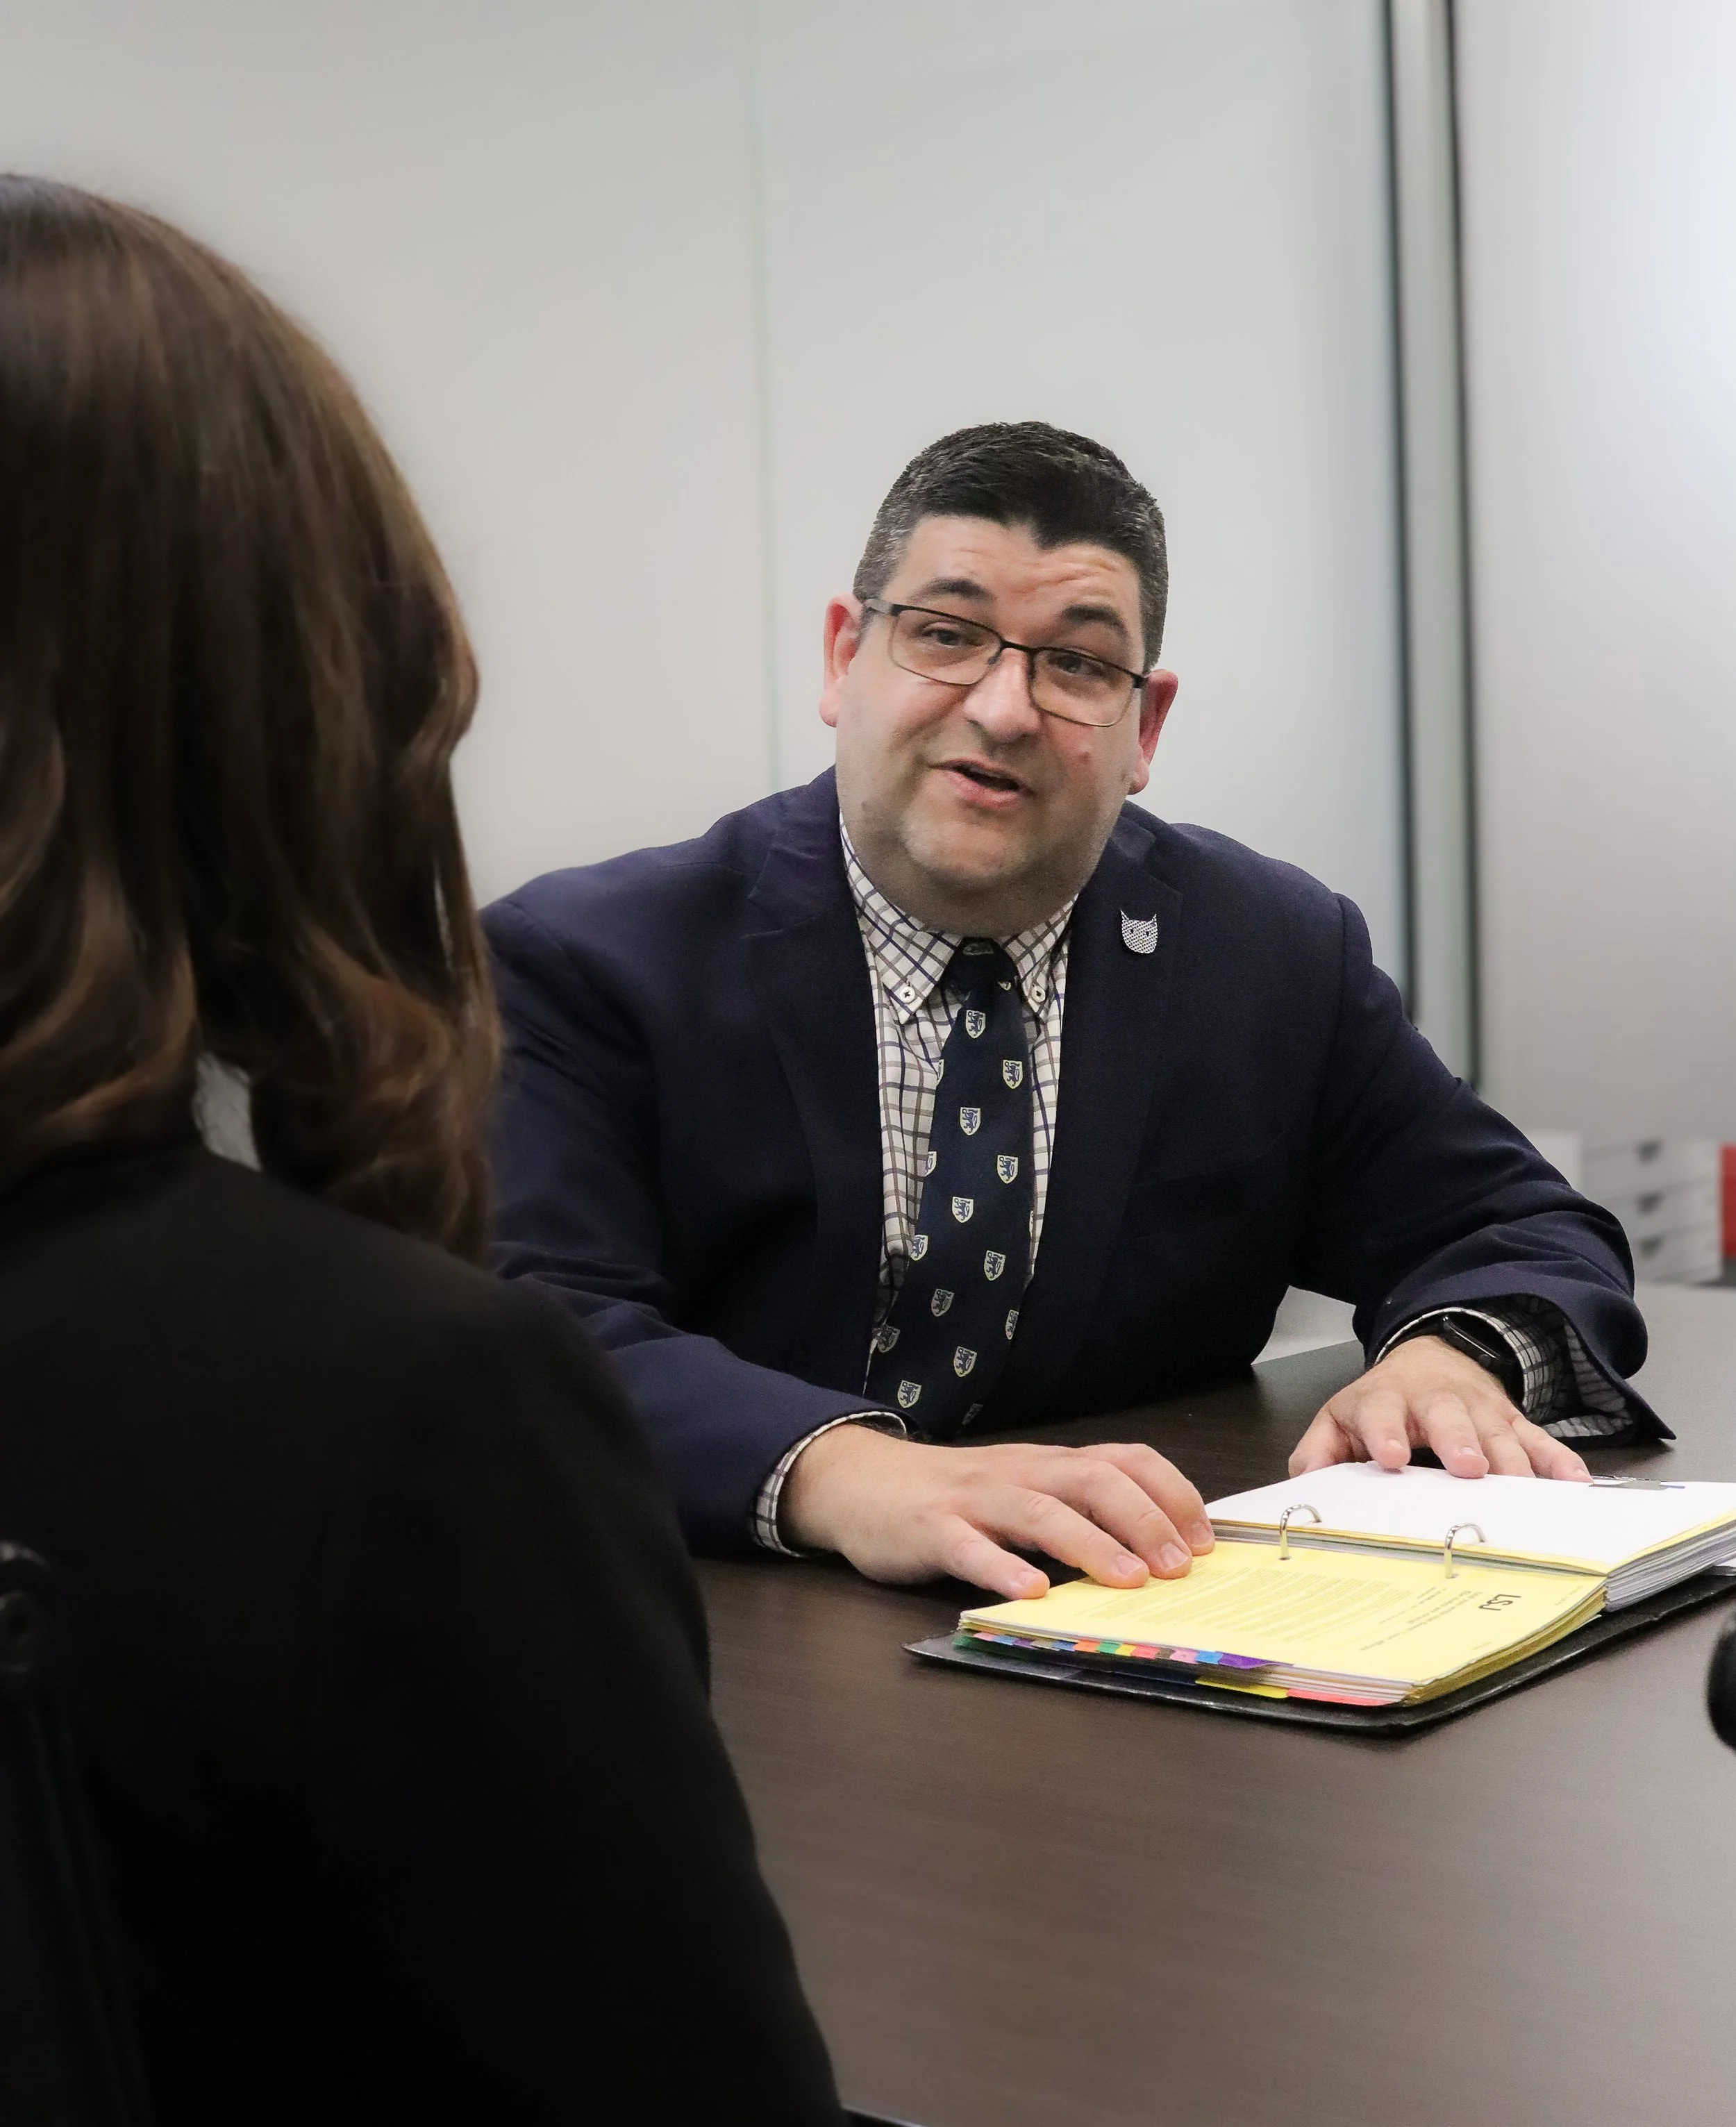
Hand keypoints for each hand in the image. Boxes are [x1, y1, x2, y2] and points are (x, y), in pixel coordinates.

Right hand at [780, 1423, 1214, 1599]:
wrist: (862, 1483)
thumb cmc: (956, 1498)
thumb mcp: (1024, 1492)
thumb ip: (1077, 1513)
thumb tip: (1155, 1555)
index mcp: (1049, 1466)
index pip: (1125, 1460)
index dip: (1171, 1495)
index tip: (1206, 1540)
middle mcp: (1021, 1474)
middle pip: (1093, 1480)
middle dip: (1144, 1520)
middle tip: (1180, 1567)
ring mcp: (975, 1500)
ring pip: (1041, 1512)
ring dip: (1091, 1544)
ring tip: (1128, 1580)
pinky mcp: (932, 1529)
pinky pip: (971, 1548)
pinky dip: (1003, 1569)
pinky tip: (1030, 1594)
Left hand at [1288, 1335, 1590, 1480]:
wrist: (1431, 1360)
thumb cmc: (1383, 1404)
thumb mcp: (1340, 1420)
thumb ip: (1319, 1453)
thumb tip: (1306, 1487)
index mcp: (1386, 1400)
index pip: (1380, 1412)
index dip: (1385, 1433)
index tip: (1391, 1456)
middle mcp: (1437, 1402)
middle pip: (1449, 1417)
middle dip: (1460, 1441)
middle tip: (1468, 1467)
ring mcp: (1480, 1411)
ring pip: (1499, 1432)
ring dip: (1511, 1459)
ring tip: (1521, 1489)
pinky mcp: (1513, 1423)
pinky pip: (1539, 1441)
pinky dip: (1559, 1461)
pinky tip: (1573, 1483)